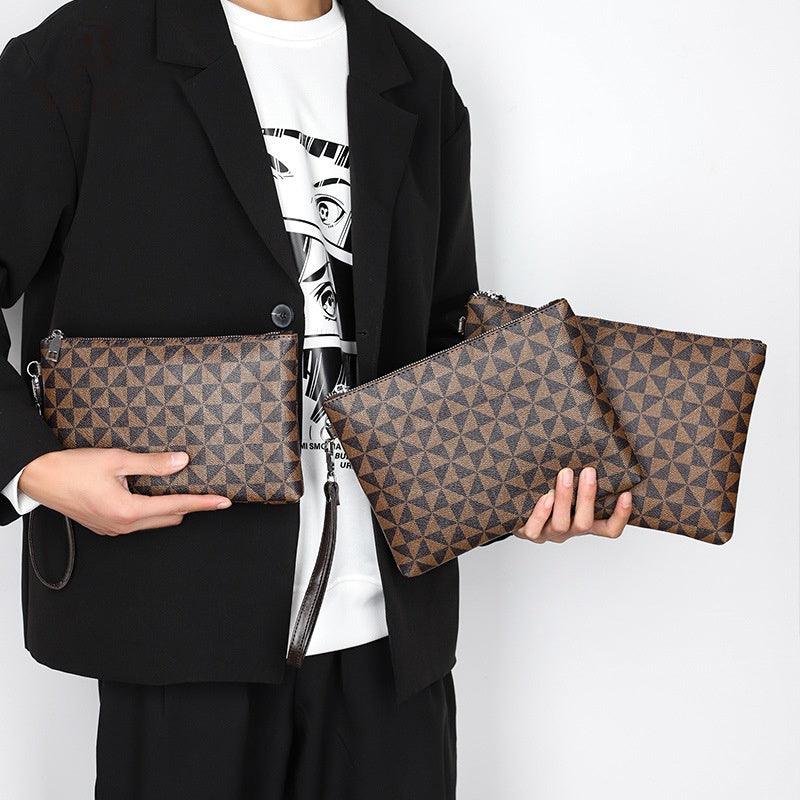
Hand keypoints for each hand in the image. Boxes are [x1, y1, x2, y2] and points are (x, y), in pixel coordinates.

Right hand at [18, 448, 231, 535]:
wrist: (39, 477)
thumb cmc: (72, 468)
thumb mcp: (117, 459)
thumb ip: (153, 464)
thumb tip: (181, 462)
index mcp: (128, 511)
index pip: (177, 506)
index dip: (203, 503)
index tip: (223, 502)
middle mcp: (123, 525)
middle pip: (170, 517)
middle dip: (190, 505)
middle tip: (208, 493)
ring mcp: (114, 528)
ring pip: (154, 521)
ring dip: (170, 507)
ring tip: (183, 489)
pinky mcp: (106, 525)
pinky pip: (139, 521)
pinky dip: (152, 509)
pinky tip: (154, 494)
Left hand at [515, 467, 631, 543]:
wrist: (516, 511)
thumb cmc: (547, 493)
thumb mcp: (568, 487)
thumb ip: (580, 476)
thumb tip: (591, 440)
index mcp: (584, 522)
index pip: (609, 529)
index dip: (620, 516)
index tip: (627, 494)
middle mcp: (569, 530)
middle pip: (584, 523)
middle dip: (587, 496)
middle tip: (589, 471)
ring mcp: (549, 533)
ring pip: (560, 524)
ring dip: (564, 498)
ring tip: (565, 473)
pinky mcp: (530, 533)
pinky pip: (535, 528)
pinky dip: (541, 512)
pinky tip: (544, 496)